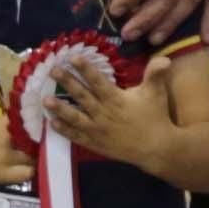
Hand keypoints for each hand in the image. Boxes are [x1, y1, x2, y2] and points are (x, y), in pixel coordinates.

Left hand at [46, 57, 176, 171]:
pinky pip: (77, 136)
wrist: (156, 150)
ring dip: (59, 108)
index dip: (85, 69)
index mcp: (116, 99)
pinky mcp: (95, 143)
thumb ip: (156, 74)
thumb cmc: (155, 118)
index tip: (72, 57)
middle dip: (67, 82)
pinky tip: (53, 124)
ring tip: (45, 100)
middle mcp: (103, 113)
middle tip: (53, 71)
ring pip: (75, 117)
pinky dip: (64, 130)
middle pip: (82, 96)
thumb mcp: (156, 94)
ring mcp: (98, 130)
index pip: (98, 81)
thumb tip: (163, 58)